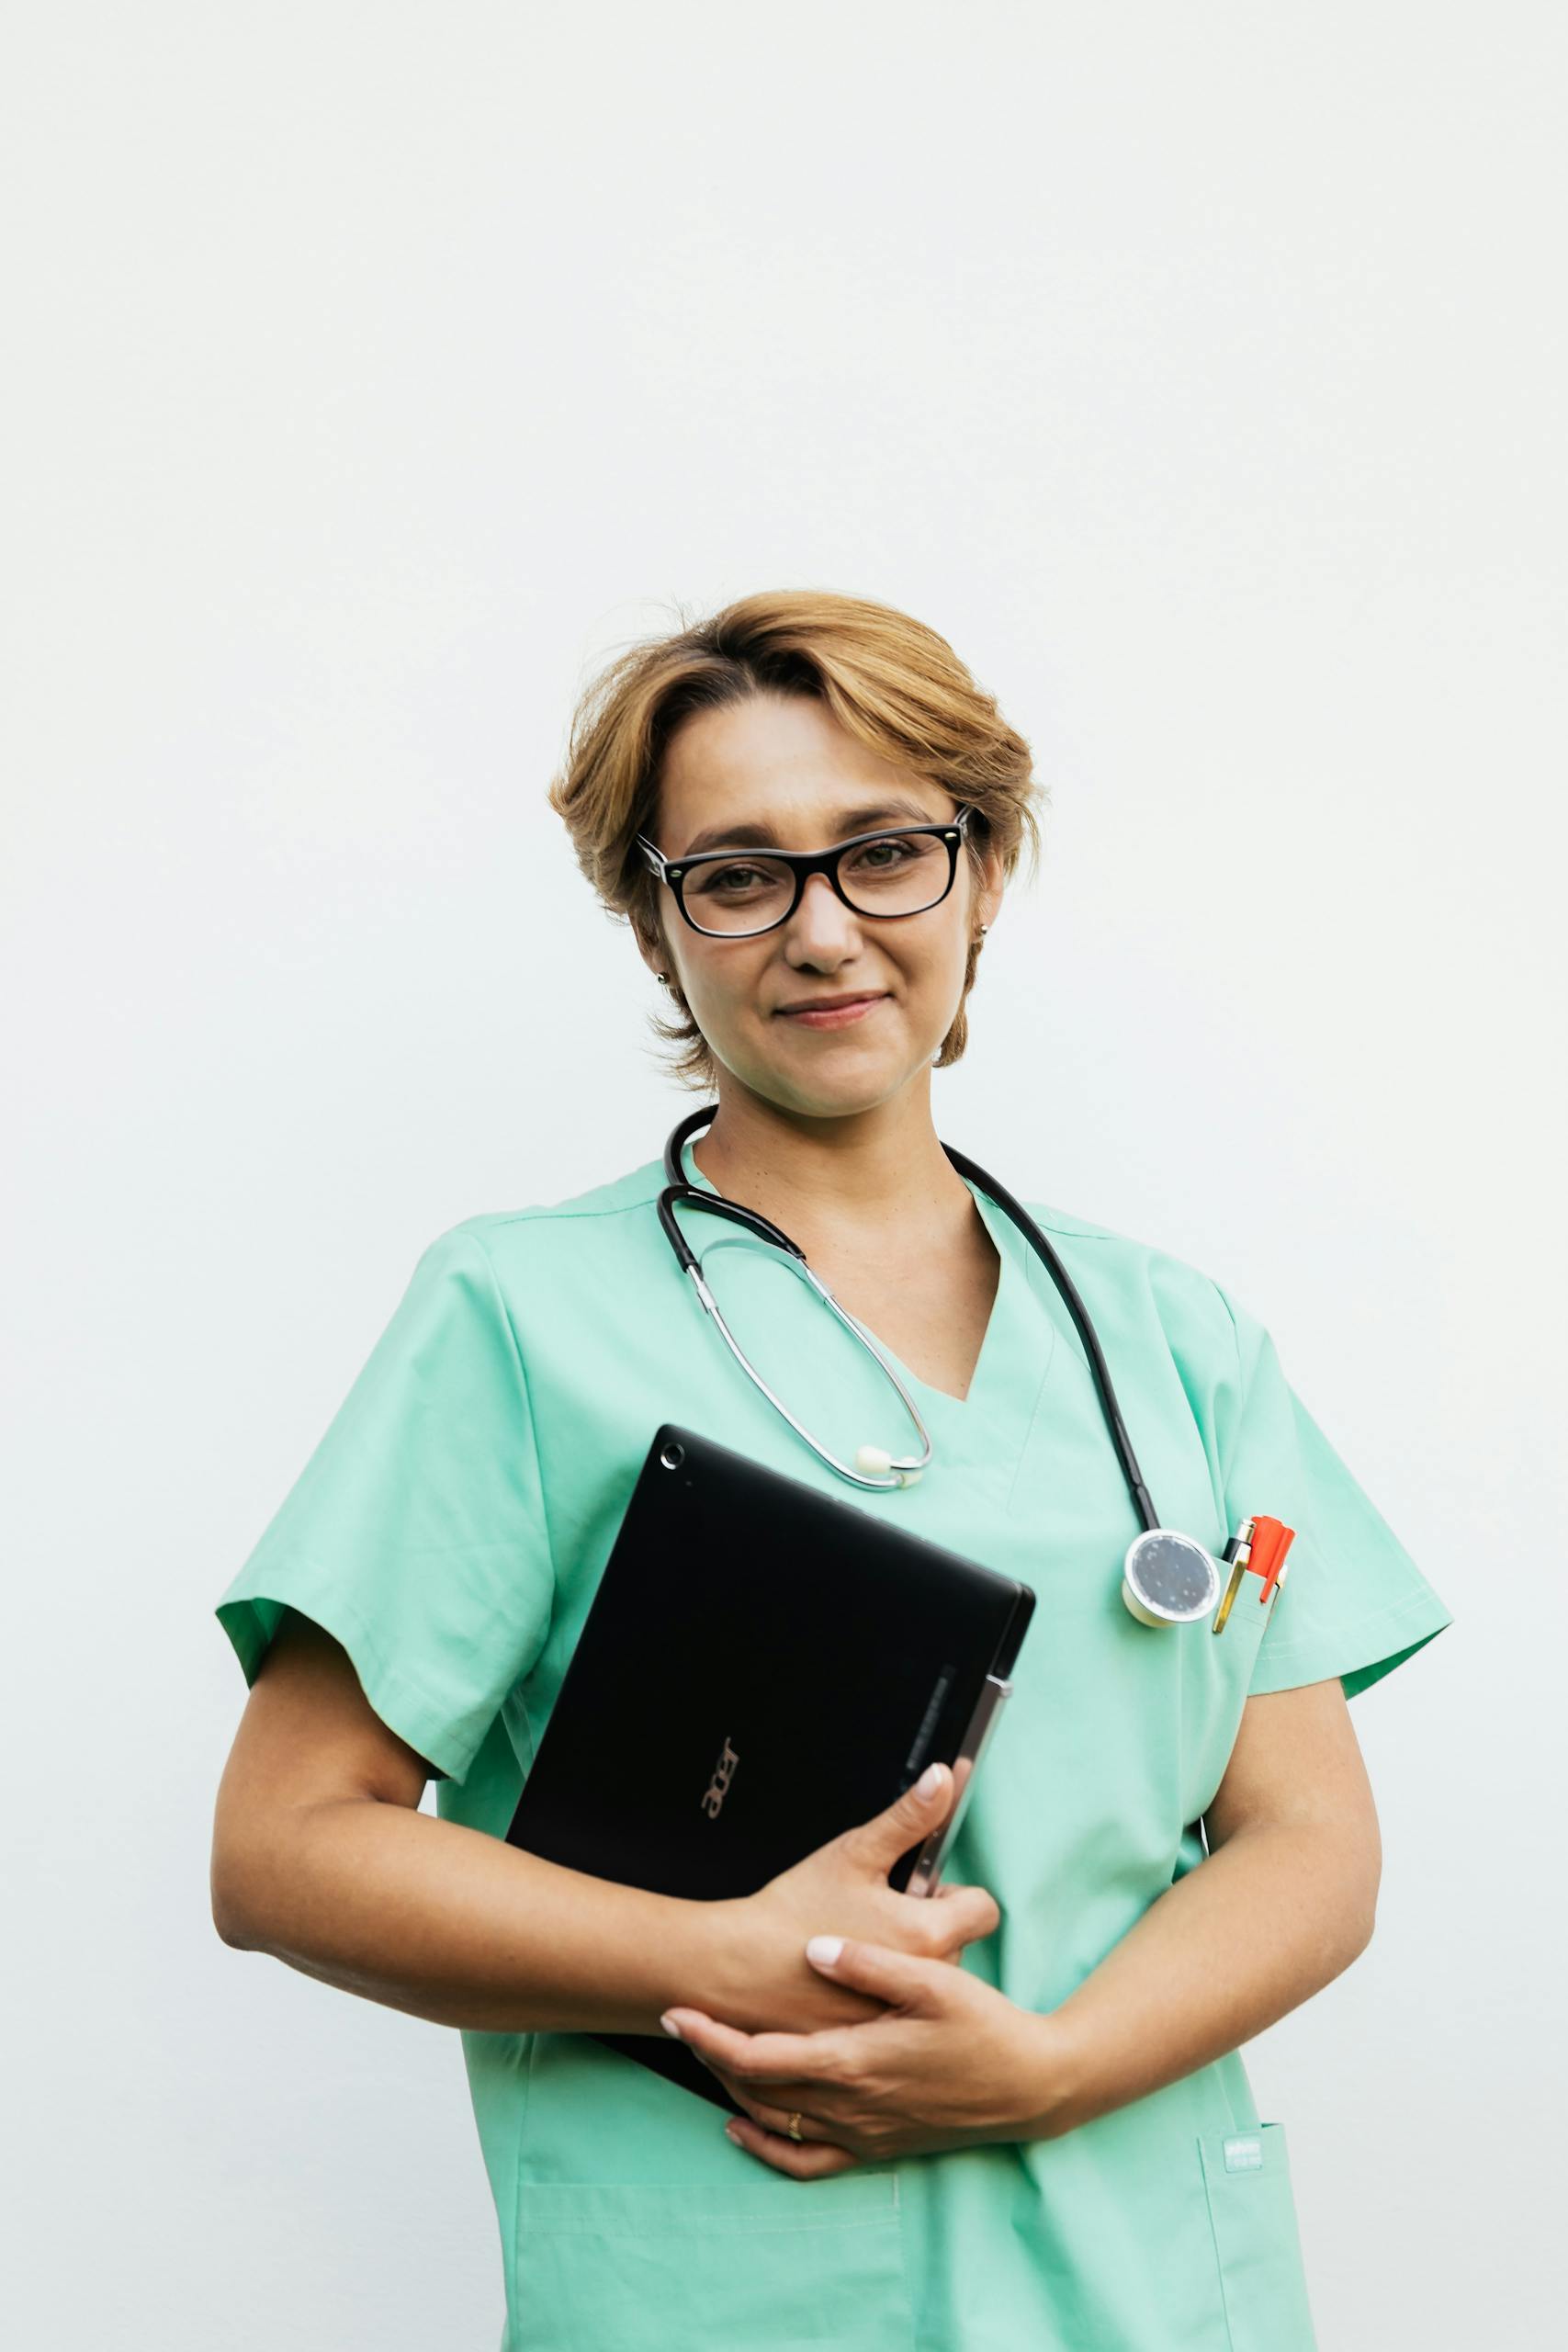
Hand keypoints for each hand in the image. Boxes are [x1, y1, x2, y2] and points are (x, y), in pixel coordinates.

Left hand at [664, 1935, 1071, 2175]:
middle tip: (680, 2019)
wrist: (1032, 2087)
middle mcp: (850, 2105)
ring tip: (707, 2051)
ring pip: (776, 2122)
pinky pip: (808, 2161)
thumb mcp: (935, 1983)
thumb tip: (815, 1949)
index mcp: (856, 2061)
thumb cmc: (986, 2028)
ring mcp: (862, 2132)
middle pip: (757, 2088)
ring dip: (734, 2090)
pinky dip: (768, 2148)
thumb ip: (870, 1964)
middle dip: (711, 2054)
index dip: (711, 2037)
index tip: (676, 2011)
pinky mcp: (877, 2147)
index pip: (761, 2056)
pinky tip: (745, 2127)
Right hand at [708, 1763, 1000, 2036]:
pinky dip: (880, 1995)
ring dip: (905, 1962)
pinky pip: (897, 2010)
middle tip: (875, 1914)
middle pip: (954, 1943)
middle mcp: (922, 1983)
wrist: (737, 1968)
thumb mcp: (854, 1853)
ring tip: (857, 1945)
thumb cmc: (793, 1909)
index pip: (982, 1909)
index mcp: (927, 1933)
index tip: (918, 1889)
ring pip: (925, 1979)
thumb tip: (945, 1778)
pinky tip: (846, 1981)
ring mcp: (898, 2017)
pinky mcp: (874, 2041)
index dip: (952, 1893)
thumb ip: (908, 1818)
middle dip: (925, 1925)